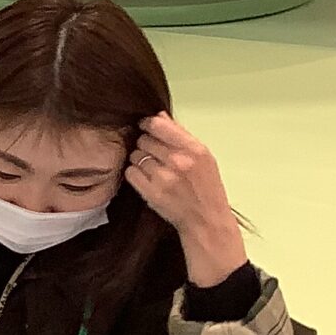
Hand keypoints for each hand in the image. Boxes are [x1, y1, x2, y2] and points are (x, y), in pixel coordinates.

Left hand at [129, 114, 246, 286]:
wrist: (206, 219)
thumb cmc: (206, 187)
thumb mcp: (204, 156)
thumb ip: (180, 135)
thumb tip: (159, 115)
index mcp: (194, 149)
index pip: (158, 125)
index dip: (148, 124)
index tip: (146, 127)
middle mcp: (178, 161)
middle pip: (144, 140)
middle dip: (145, 144)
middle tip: (154, 154)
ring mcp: (163, 177)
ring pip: (135, 156)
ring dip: (139, 160)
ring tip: (152, 168)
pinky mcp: (150, 192)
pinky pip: (130, 172)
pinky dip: (135, 174)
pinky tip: (146, 178)